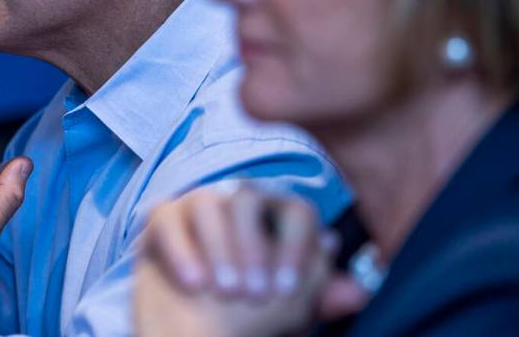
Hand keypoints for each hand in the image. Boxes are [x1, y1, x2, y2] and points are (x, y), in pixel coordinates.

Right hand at [134, 186, 367, 336]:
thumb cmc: (245, 321)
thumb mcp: (290, 312)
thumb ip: (321, 294)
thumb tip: (357, 291)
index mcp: (276, 219)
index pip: (295, 210)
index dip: (293, 247)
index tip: (284, 289)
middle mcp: (238, 204)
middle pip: (249, 198)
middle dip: (252, 248)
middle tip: (252, 294)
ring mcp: (197, 207)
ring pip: (208, 202)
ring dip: (219, 247)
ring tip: (223, 290)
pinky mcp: (162, 221)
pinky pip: (166, 216)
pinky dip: (181, 250)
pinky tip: (194, 283)